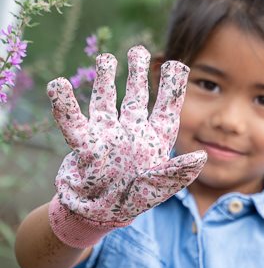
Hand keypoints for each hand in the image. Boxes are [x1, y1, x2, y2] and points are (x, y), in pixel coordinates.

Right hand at [48, 46, 205, 246]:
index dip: (172, 88)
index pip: (166, 109)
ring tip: (106, 58)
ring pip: (107, 101)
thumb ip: (178, 172)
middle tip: (137, 50)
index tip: (177, 64)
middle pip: (136, 98)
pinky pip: (73, 122)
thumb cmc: (134, 201)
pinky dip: (64, 105)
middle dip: (137, 74)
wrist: (100, 216)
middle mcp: (132, 133)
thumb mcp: (160, 187)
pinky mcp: (85, 145)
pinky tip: (57, 85)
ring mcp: (109, 136)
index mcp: (155, 141)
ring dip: (105, 80)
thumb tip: (202, 157)